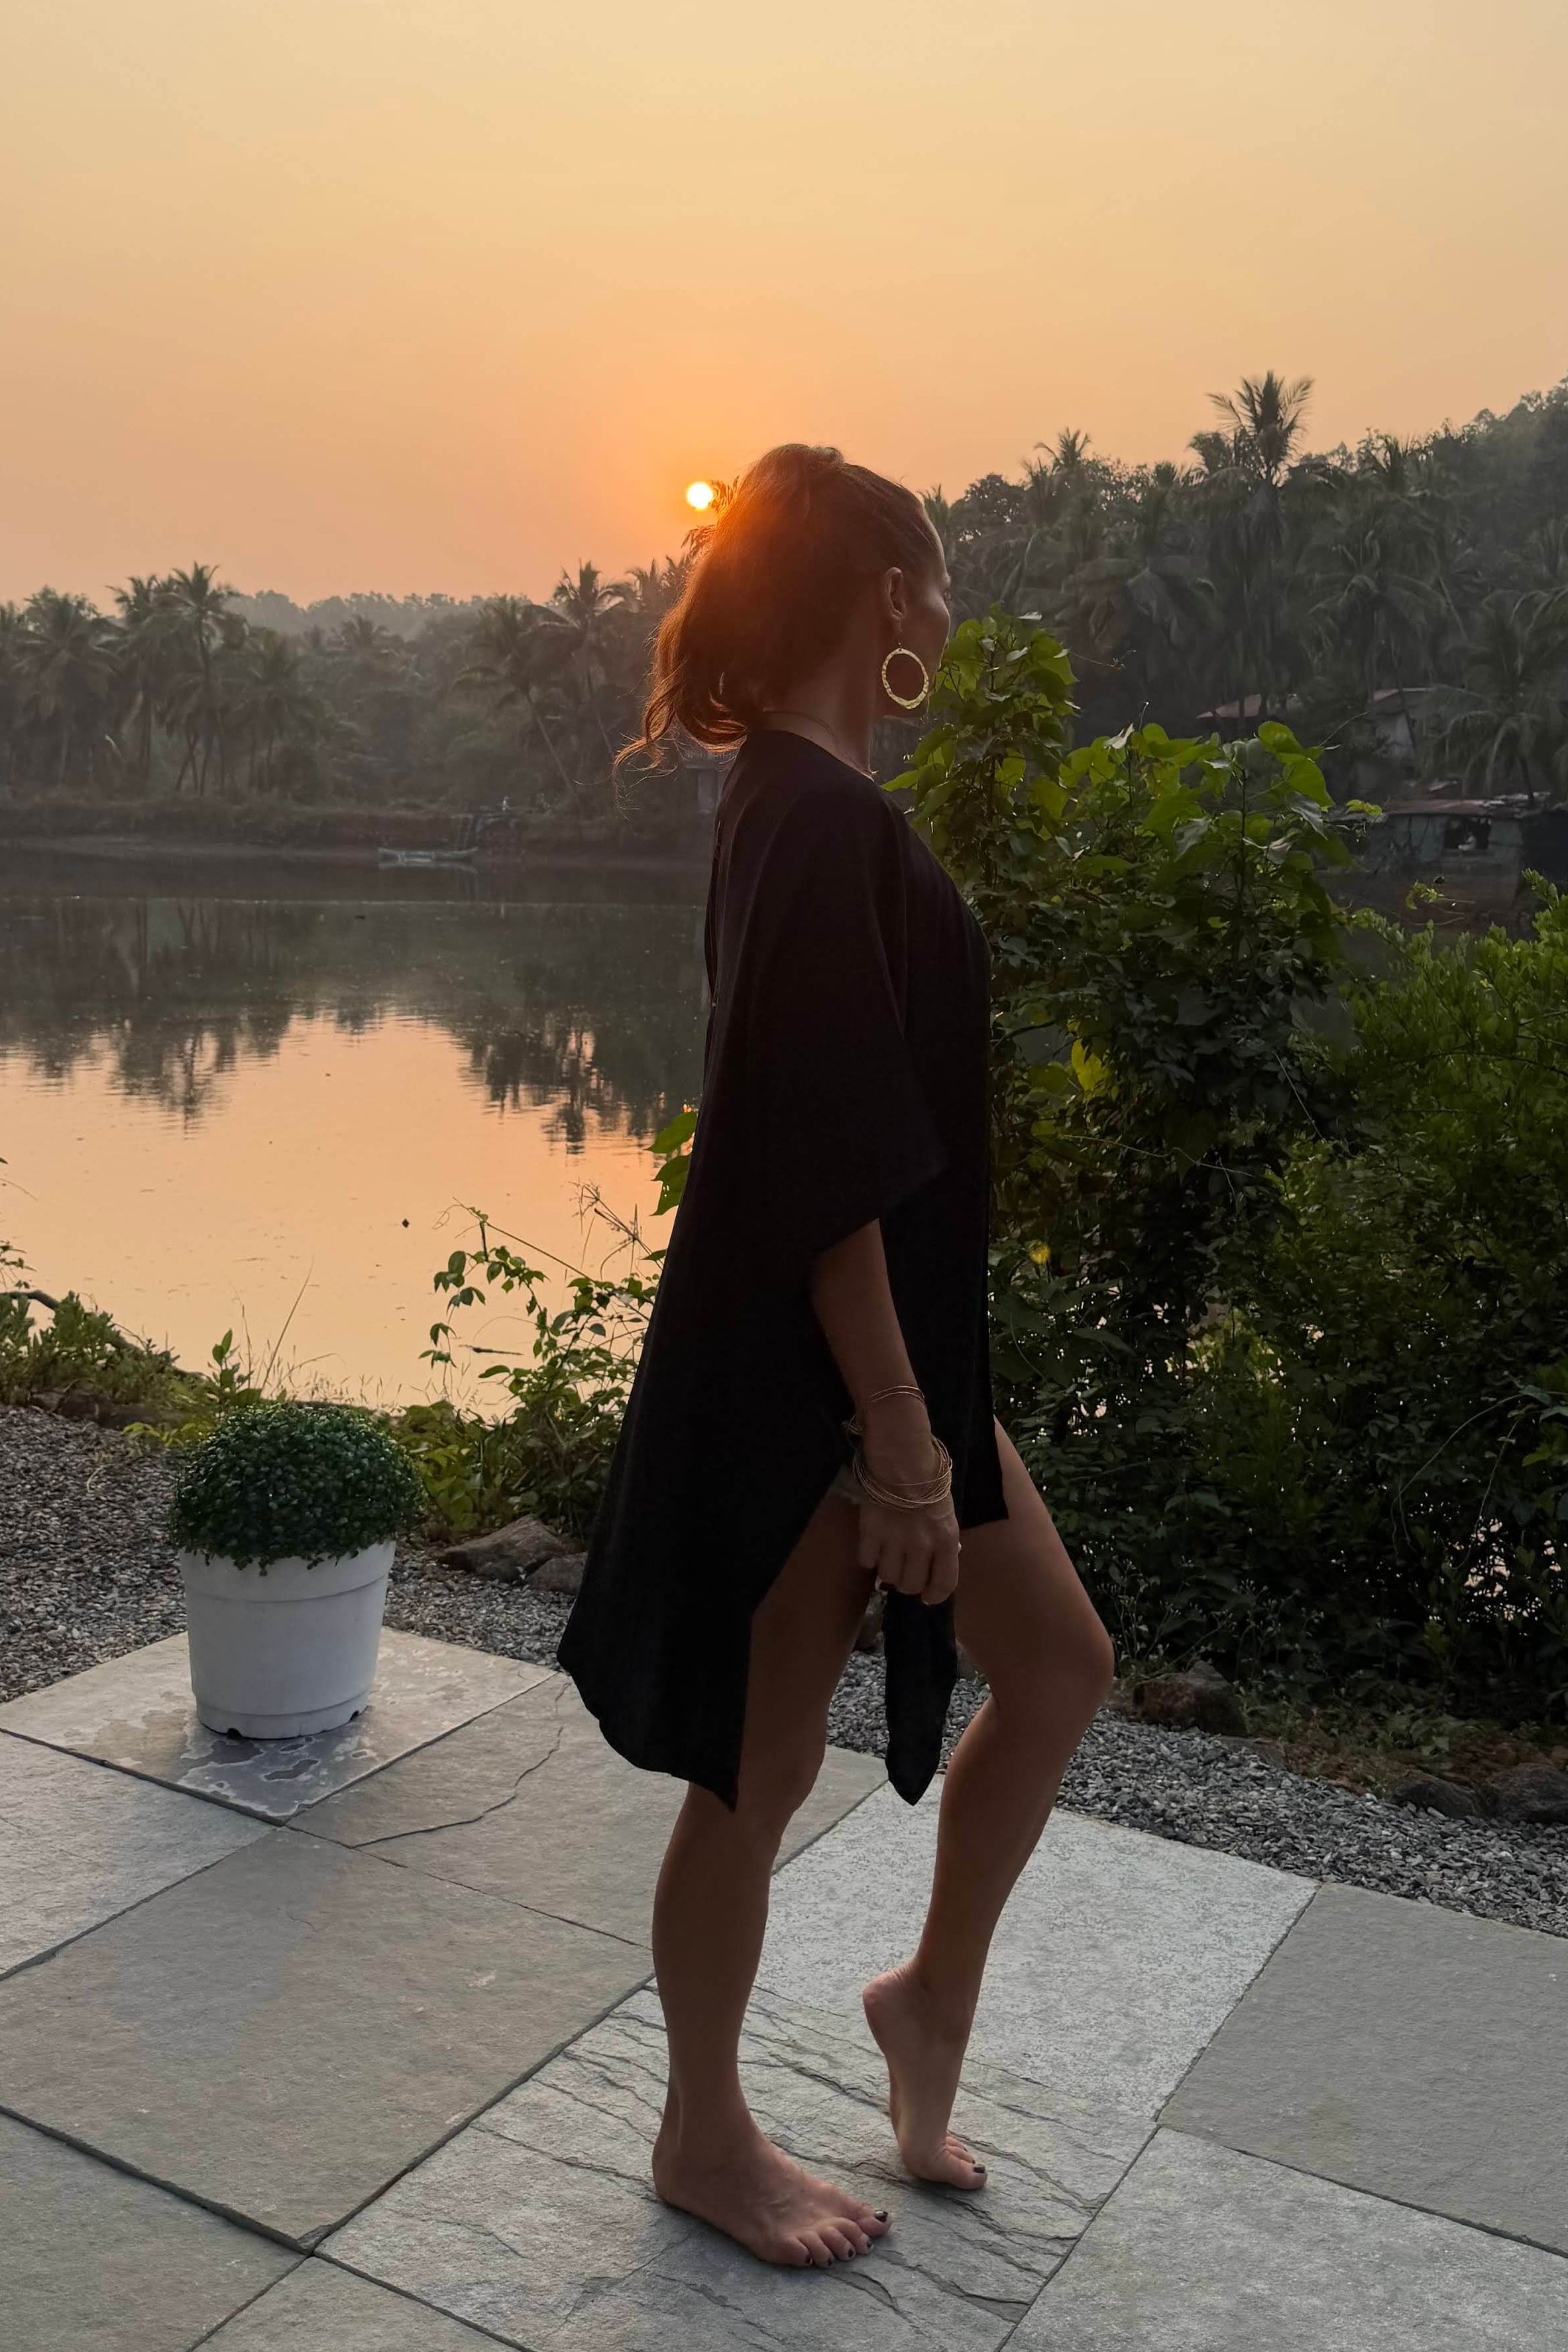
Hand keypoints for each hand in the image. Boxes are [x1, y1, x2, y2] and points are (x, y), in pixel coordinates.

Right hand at [853, 1396, 960, 1604]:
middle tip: (904, 1571)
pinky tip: (871, 1545)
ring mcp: (894, 1541)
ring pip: (888, 1576)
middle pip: (912, 1585)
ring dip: (887, 1571)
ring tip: (887, 1557)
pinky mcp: (870, 1532)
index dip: (935, 1595)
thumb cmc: (929, 1477)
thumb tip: (940, 1557)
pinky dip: (868, 1556)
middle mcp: (922, 1546)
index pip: (944, 1584)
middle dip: (908, 1583)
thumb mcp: (946, 1511)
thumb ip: (943, 1537)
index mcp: (946, 1539)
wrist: (902, 1454)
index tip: (927, 1596)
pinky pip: (866, 1560)